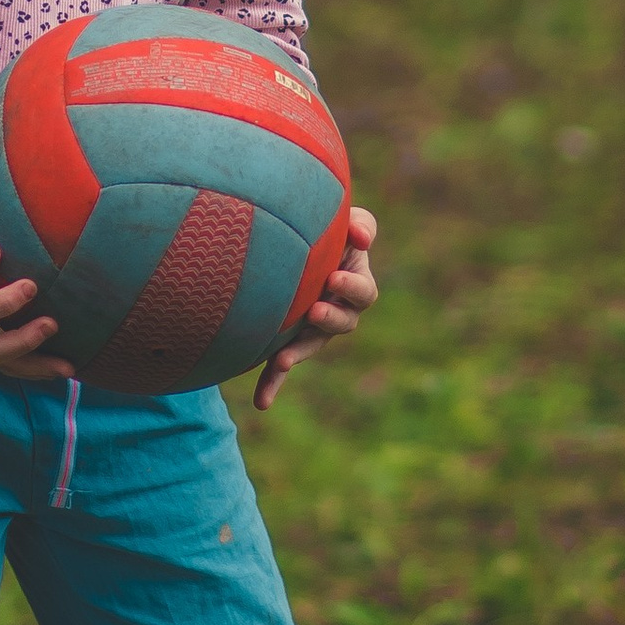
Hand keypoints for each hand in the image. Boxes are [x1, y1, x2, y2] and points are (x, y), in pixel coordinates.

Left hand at [253, 205, 378, 412]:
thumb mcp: (344, 222)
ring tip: (283, 359)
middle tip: (314, 310)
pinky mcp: (287, 340)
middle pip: (343, 323)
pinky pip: (281, 365)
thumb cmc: (323, 228)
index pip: (363, 292)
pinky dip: (272, 383)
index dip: (352, 287)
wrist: (288, 243)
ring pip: (311, 346)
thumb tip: (360, 235)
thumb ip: (359, 225)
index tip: (334, 278)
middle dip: (330, 318)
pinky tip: (262, 403)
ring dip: (298, 353)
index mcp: (353, 283)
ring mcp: (311, 329)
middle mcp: (336, 310)